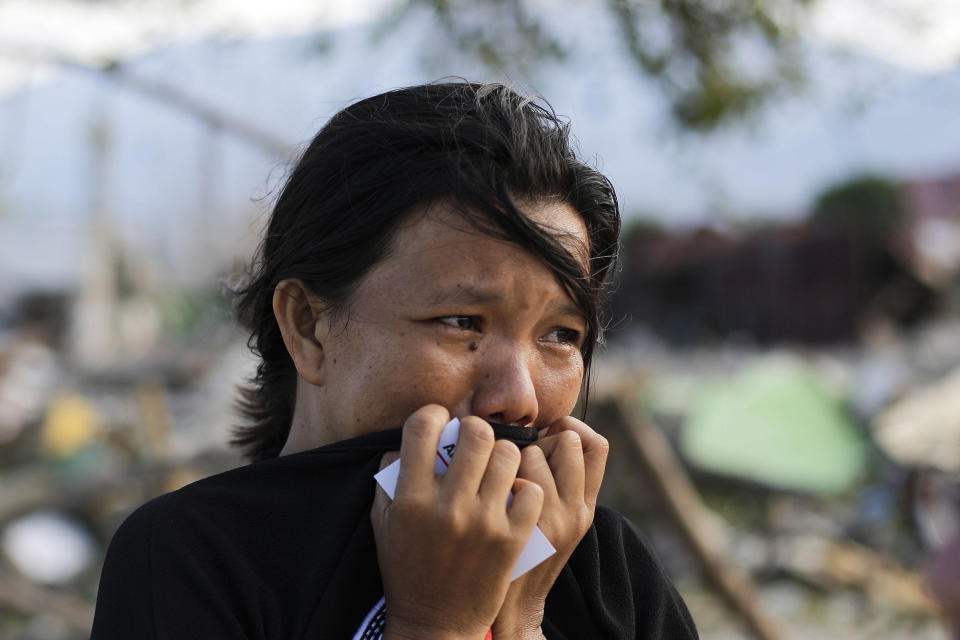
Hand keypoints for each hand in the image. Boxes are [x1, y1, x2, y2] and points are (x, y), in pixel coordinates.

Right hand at [371, 405, 544, 639]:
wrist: (435, 625)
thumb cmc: (407, 570)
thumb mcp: (384, 523)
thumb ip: (391, 477)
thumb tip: (407, 440)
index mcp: (412, 498)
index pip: (423, 426)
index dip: (433, 415)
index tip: (439, 423)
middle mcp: (448, 506)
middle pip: (476, 433)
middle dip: (476, 430)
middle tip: (475, 442)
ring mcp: (484, 523)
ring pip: (509, 456)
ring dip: (504, 456)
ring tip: (497, 467)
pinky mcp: (512, 540)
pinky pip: (531, 490)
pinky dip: (525, 489)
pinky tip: (514, 496)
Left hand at [491, 416, 608, 638]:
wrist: (509, 606)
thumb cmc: (525, 552)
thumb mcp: (558, 520)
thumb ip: (560, 481)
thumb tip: (545, 430)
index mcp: (586, 506)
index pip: (597, 445)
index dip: (570, 430)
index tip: (547, 437)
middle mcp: (576, 510)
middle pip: (566, 439)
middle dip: (538, 440)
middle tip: (518, 461)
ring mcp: (550, 518)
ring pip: (532, 452)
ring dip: (510, 457)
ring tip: (498, 480)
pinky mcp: (521, 525)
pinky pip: (508, 475)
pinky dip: (492, 476)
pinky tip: (486, 493)